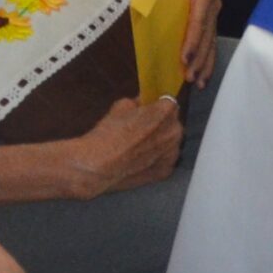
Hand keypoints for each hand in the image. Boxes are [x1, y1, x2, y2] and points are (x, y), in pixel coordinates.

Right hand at [61, 95, 182, 196]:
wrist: (97, 165)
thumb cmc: (108, 135)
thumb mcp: (121, 107)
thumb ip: (138, 101)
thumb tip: (142, 101)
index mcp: (165, 112)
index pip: (169, 102)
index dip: (158, 106)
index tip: (151, 109)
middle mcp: (174, 132)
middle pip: (172, 123)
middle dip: (161, 123)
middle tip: (143, 128)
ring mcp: (171, 153)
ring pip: (170, 142)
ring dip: (161, 142)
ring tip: (140, 146)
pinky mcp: (166, 171)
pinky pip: (165, 160)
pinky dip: (157, 159)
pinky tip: (141, 160)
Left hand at [182, 0, 220, 87]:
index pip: (199, 18)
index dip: (193, 39)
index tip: (184, 58)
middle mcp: (211, 4)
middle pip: (206, 34)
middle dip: (198, 58)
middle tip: (188, 76)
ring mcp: (212, 19)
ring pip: (210, 45)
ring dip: (203, 65)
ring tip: (194, 82)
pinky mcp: (209, 31)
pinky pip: (210, 50)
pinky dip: (206, 66)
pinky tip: (201, 81)